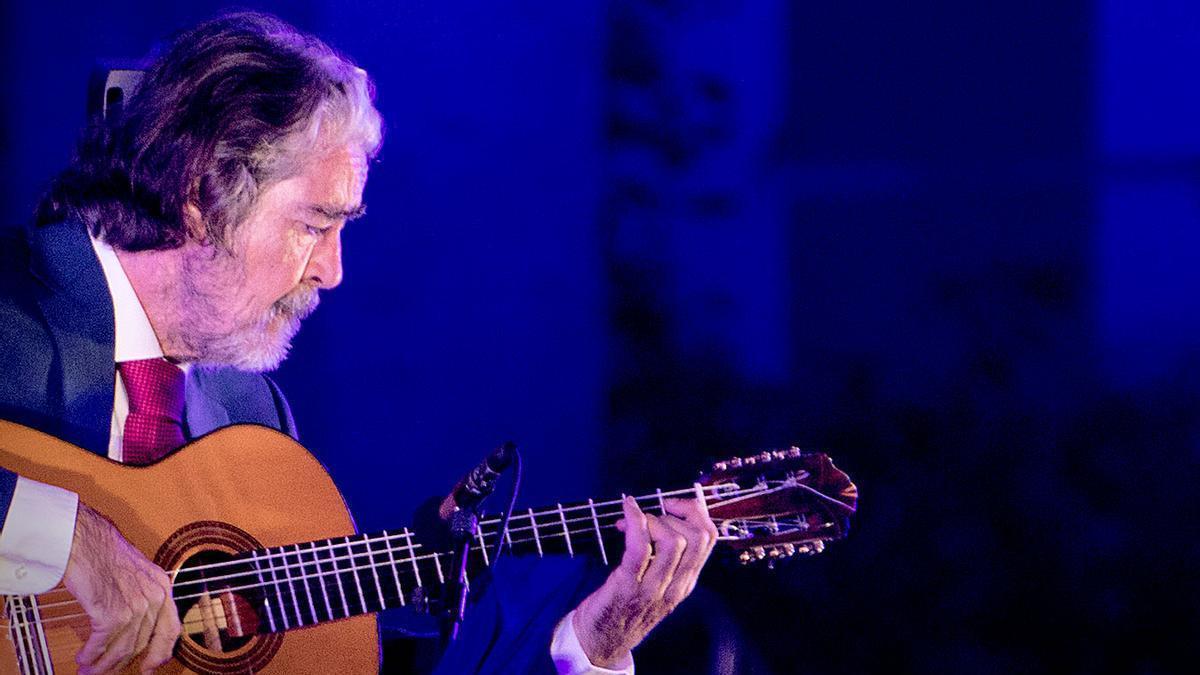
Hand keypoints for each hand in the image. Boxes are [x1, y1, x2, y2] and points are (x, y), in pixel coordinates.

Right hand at [64, 503, 181, 673]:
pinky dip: (91, 653)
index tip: (150, 667)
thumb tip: (137, 627)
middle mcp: (154, 598)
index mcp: (163, 588)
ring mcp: (134, 606)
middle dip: (120, 662)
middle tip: (104, 671)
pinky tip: (84, 656)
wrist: (86, 539)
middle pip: (141, 643)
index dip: (161, 653)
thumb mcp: (138, 573)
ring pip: (122, 647)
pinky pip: (102, 642)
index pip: (171, 630)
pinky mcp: (111, 612)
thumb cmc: (105, 552)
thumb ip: (143, 596)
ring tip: (89, 669)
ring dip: (102, 663)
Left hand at [570, 491, 718, 667]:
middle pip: (696, 537)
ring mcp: (653, 589)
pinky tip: (627, 511)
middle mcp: (676, 587)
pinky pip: (639, 547)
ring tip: (634, 521)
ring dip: (652, 519)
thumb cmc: (624, 607)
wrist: (600, 643)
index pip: (709, 538)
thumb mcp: (658, 585)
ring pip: (672, 541)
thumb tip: (667, 514)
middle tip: (651, 515)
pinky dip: (635, 521)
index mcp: (685, 583)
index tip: (673, 504)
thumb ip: (666, 557)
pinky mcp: (627, 587)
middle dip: (674, 514)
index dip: (695, 511)